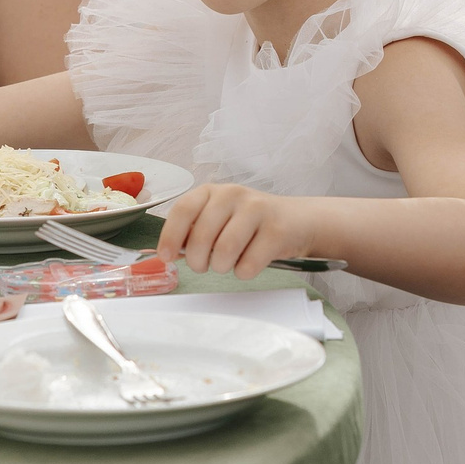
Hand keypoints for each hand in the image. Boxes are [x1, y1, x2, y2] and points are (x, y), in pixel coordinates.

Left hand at [155, 183, 317, 278]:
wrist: (297, 221)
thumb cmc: (251, 224)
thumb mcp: (220, 218)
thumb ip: (194, 232)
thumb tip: (167, 253)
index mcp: (213, 191)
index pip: (183, 210)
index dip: (170, 236)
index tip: (167, 256)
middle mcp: (233, 195)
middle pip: (201, 237)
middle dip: (198, 261)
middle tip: (205, 266)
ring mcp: (257, 210)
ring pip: (224, 252)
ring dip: (222, 267)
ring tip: (229, 263)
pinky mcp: (276, 231)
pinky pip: (248, 265)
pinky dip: (244, 272)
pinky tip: (251, 261)